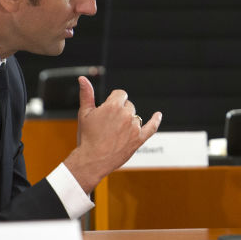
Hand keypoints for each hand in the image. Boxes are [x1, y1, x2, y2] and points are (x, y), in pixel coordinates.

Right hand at [63, 76, 161, 192]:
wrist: (92, 160)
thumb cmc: (87, 137)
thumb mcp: (84, 113)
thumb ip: (86, 94)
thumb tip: (83, 79)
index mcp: (113, 106)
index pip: (120, 94)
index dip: (114, 101)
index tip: (108, 109)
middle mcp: (126, 115)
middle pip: (128, 105)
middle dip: (120, 111)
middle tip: (108, 125)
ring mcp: (134, 127)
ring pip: (135, 116)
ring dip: (128, 120)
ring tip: (115, 132)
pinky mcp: (139, 139)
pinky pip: (151, 127)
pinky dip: (155, 121)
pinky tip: (158, 115)